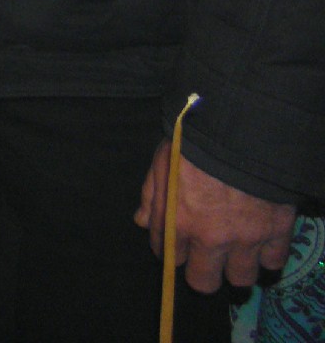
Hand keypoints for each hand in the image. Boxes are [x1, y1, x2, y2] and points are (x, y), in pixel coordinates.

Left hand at [136, 145, 296, 292]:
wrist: (239, 134)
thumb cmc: (193, 143)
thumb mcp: (161, 162)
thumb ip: (151, 196)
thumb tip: (142, 221)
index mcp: (177, 222)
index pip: (168, 256)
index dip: (172, 252)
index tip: (178, 247)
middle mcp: (209, 239)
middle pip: (203, 281)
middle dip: (202, 273)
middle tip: (206, 261)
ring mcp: (244, 239)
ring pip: (240, 279)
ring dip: (236, 269)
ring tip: (236, 256)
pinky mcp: (275, 234)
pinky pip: (273, 262)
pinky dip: (268, 256)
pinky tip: (262, 245)